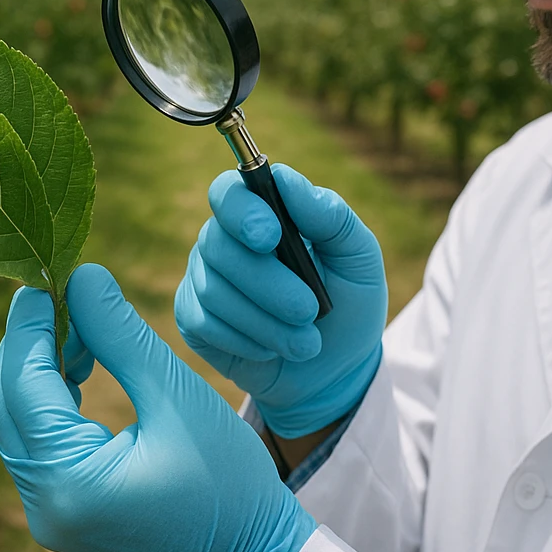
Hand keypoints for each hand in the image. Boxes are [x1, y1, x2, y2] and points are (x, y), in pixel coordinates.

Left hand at [0, 265, 316, 551]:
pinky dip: (54, 399)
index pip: (24, 385)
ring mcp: (50, 515)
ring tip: (82, 326)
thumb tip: (82, 277)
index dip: (30, 326)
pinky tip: (83, 366)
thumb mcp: (177, 396)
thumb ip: (122, 335)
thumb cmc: (229, 482)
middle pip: (10, 404)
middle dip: (31, 343)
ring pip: (21, 423)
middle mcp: (44, 506)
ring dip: (42, 369)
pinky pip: (40, 443)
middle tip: (61, 293)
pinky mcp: (66, 513)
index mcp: (69, 482)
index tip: (44, 278)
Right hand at [175, 164, 387, 438]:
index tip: (270, 237)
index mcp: (264, 212)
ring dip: (266, 321)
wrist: (334, 372)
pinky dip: (245, 340)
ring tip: (304, 342)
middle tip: (309, 311)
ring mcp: (204, 277)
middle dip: (267, 283)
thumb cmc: (348, 305)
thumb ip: (330, 216)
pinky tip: (271, 349)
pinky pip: (202, 322)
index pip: (228, 191)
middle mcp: (225, 239)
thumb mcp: (358, 259)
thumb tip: (286, 179)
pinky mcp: (192, 317)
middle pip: (218, 244)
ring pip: (213, 289)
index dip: (242, 210)